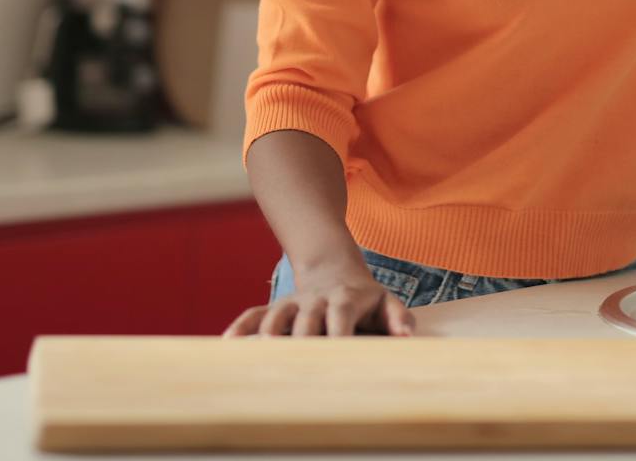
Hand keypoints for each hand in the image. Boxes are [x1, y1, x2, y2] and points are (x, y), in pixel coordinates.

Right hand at [221, 262, 416, 337]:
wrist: (334, 269)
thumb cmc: (365, 298)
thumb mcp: (387, 302)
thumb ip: (399, 319)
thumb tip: (407, 338)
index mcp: (345, 298)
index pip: (341, 315)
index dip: (338, 333)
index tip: (337, 354)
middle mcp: (316, 300)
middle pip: (305, 318)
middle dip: (300, 338)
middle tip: (295, 366)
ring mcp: (294, 303)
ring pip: (277, 315)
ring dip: (268, 333)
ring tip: (258, 355)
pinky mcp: (276, 308)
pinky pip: (255, 314)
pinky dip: (241, 327)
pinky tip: (227, 344)